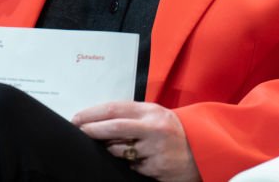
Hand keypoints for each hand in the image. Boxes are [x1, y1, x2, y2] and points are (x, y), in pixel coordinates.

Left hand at [72, 101, 199, 181]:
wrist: (201, 150)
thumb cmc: (171, 131)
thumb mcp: (155, 115)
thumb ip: (131, 116)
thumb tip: (98, 120)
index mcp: (150, 111)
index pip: (115, 109)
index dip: (93, 113)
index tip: (77, 118)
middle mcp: (153, 129)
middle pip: (114, 128)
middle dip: (92, 130)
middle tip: (78, 131)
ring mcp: (155, 150)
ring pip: (120, 152)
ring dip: (112, 151)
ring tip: (118, 148)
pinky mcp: (157, 169)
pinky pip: (133, 167)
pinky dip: (131, 164)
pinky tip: (140, 160)